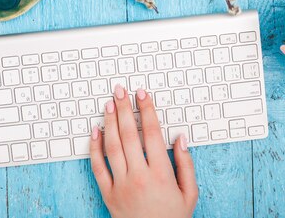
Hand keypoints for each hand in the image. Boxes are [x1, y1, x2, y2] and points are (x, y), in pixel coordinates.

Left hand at [90, 85, 197, 217]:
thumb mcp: (190, 193)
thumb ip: (186, 164)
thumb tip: (180, 138)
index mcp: (161, 174)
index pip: (152, 134)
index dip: (146, 110)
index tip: (142, 94)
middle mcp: (139, 176)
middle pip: (129, 135)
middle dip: (124, 109)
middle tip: (120, 90)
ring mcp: (121, 185)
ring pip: (112, 147)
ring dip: (109, 122)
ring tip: (109, 104)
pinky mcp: (108, 194)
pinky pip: (98, 167)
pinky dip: (94, 147)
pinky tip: (96, 131)